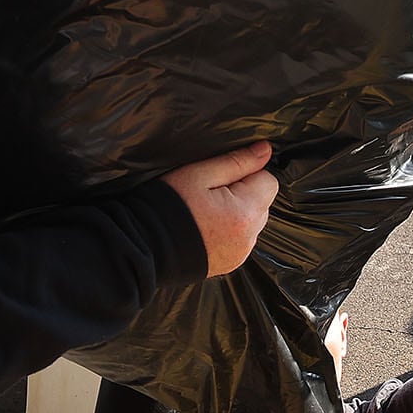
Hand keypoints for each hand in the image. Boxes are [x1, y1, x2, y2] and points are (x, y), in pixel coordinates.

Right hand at [164, 142, 276, 277]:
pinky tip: (206, 228)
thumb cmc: (168, 206)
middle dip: (243, 194)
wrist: (144, 245)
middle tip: (209, 195)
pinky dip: (230, 231)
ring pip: (253, 221)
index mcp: (245, 213)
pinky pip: (242, 239)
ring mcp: (242, 253)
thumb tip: (265, 150)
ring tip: (206, 212)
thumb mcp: (199, 174)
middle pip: (262, 202)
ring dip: (238, 213)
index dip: (246, 174)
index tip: (220, 179)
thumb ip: (237, 161)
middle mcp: (249, 237)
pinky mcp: (232, 263)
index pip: (268, 181)